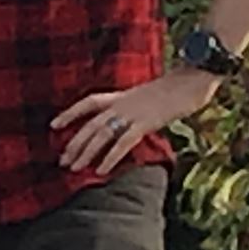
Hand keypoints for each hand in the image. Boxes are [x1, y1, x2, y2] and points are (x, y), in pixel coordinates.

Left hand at [53, 69, 219, 175]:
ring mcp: (133, 112)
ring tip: (74, 169)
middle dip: (74, 144)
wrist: (195, 78)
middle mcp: (122, 103)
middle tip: (62, 161)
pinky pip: (122, 143)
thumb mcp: (151, 96)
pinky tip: (100, 171)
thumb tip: (131, 122)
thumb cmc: (179, 88)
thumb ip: (137, 107)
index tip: (53, 125)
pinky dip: (109, 157)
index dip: (69, 113)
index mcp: (122, 95)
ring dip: (86, 153)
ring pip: (101, 135)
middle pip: (90, 124)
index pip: (88, 103)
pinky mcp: (146, 122)